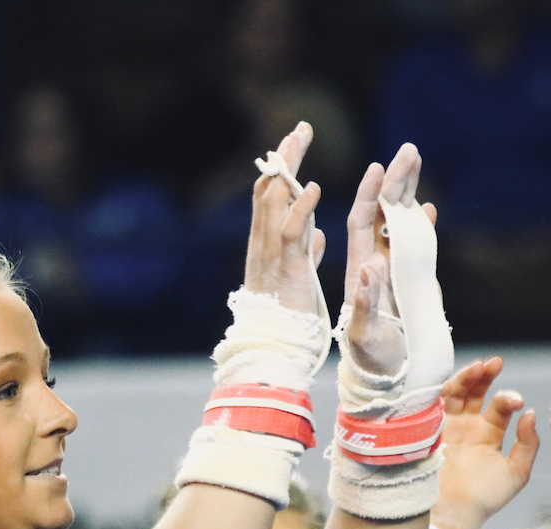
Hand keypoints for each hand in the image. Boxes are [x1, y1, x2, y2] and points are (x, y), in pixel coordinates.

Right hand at [244, 121, 325, 314]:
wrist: (274, 344)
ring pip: (275, 203)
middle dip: (284, 158)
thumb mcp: (300, 274)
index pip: (273, 196)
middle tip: (299, 128)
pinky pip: (293, 233)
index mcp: (269, 243)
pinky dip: (301, 209)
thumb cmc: (288, 313)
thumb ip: (306, 251)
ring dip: (288, 170)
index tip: (296, 141)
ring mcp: (272, 253)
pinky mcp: (287, 268)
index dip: (283, 168)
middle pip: (271, 189)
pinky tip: (313, 187)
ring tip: (299, 141)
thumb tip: (318, 235)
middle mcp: (265, 242)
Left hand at [342, 144, 436, 376]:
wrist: (386, 376)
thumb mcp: (362, 331)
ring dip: (406, 193)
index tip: (376, 168)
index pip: (360, 222)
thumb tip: (367, 270)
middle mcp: (373, 263)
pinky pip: (415, 246)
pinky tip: (427, 207)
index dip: (368, 195)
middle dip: (393, 181)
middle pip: (381, 213)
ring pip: (398, 223)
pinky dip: (420, 225)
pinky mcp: (410, 281)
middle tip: (407, 149)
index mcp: (358, 269)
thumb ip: (365, 301)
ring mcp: (393, 269)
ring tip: (415, 161)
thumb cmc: (369, 357)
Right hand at [430, 358, 537, 528]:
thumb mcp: (517, 472)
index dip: (507, 398)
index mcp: (486, 434)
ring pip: (453, 394)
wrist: (451, 510)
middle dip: (484, 377)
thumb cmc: (483, 497)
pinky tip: (455, 380)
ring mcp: (443, 427)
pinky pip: (431, 405)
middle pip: (474, 393)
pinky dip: (441, 390)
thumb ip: (528, 444)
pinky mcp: (425, 430)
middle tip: (494, 364)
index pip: (498, 407)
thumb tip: (531, 415)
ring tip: (479, 367)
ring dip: (465, 379)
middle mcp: (464, 427)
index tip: (515, 402)